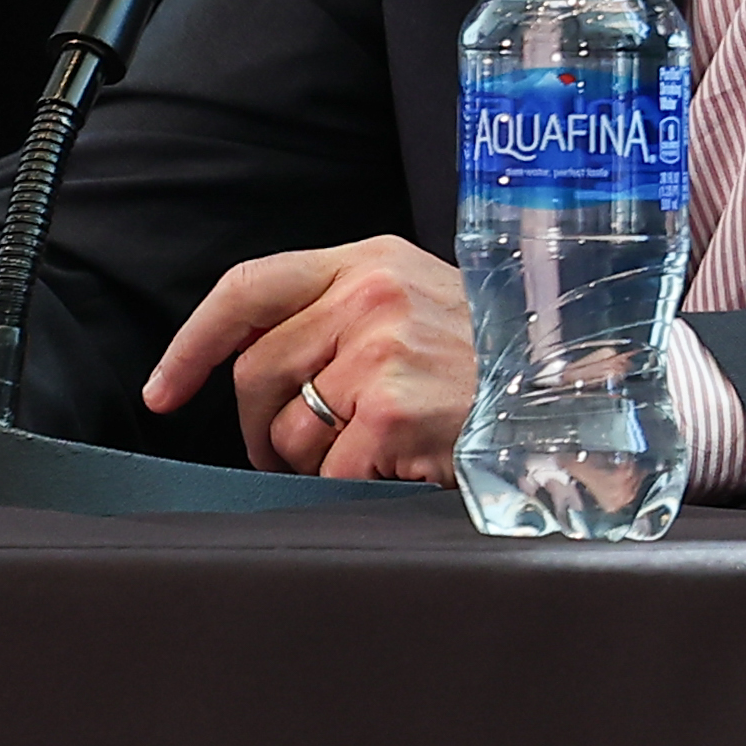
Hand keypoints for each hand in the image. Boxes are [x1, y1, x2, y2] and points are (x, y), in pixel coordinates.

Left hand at [141, 239, 476, 481]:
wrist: (579, 394)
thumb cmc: (499, 361)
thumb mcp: (425, 305)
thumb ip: (345, 314)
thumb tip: (256, 363)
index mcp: (373, 262)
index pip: (249, 287)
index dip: (193, 343)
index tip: (165, 391)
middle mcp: (373, 297)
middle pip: (256, 372)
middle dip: (259, 427)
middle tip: (294, 451)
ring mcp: (383, 352)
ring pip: (285, 429)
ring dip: (313, 459)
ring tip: (373, 451)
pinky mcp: (393, 410)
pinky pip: (327, 468)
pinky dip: (351, 483)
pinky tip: (396, 467)